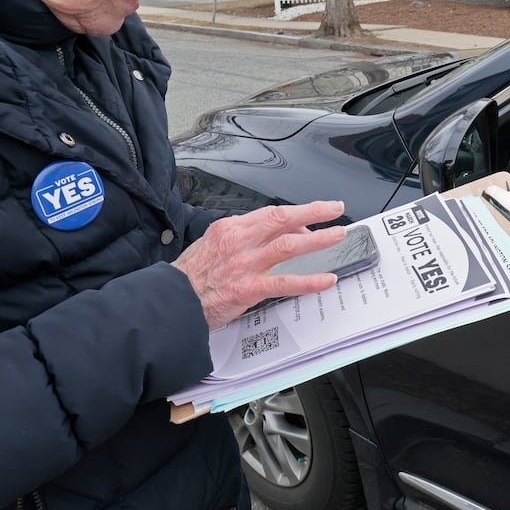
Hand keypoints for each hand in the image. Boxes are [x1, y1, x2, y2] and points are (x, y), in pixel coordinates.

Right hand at [174, 200, 347, 330]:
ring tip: (338, 236)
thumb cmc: (190, 276)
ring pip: (289, 245)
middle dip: (314, 211)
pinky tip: (326, 279)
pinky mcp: (248, 288)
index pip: (270, 214)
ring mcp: (245, 264)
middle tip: (335, 209)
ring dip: (318, 240)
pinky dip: (309, 281)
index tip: (313, 212)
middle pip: (283, 219)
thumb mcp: (211, 244)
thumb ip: (239, 238)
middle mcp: (239, 242)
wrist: (171, 300)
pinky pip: (285, 282)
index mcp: (230, 229)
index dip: (296, 213)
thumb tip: (266, 236)